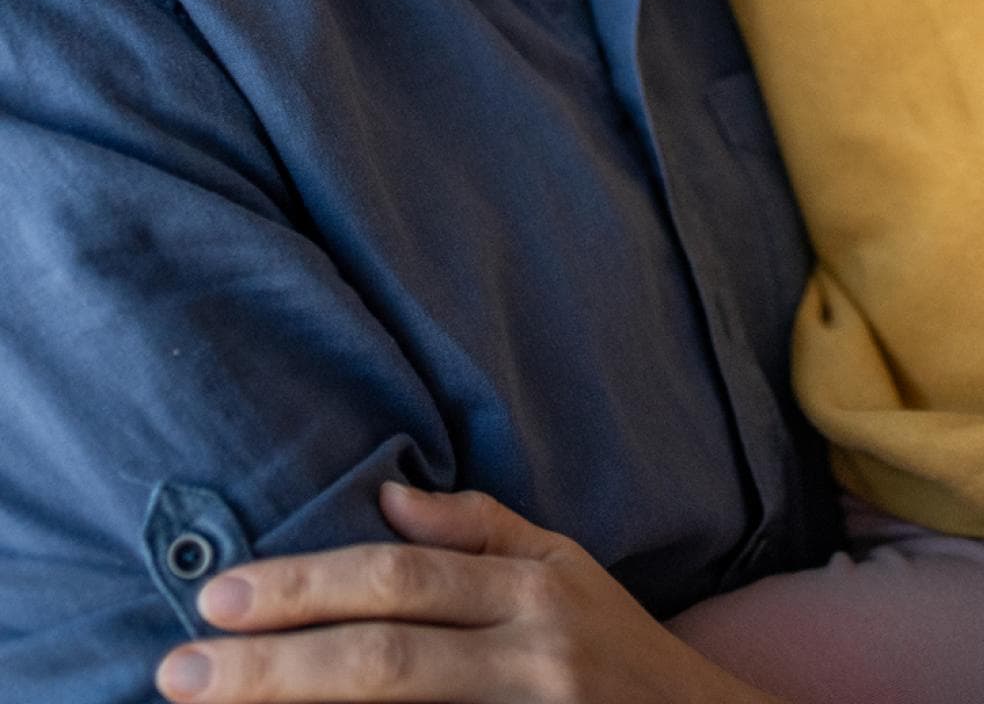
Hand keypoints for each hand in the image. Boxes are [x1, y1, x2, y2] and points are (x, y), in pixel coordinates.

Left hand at [154, 482, 783, 703]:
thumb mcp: (569, 567)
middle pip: (383, 655)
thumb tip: (389, 495)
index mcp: (535, 584)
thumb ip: (482, 530)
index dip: (308, 584)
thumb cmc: (623, 648)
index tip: (218, 597)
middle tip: (180, 668)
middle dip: (272, 663)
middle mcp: (533, 650)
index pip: (402, 577)